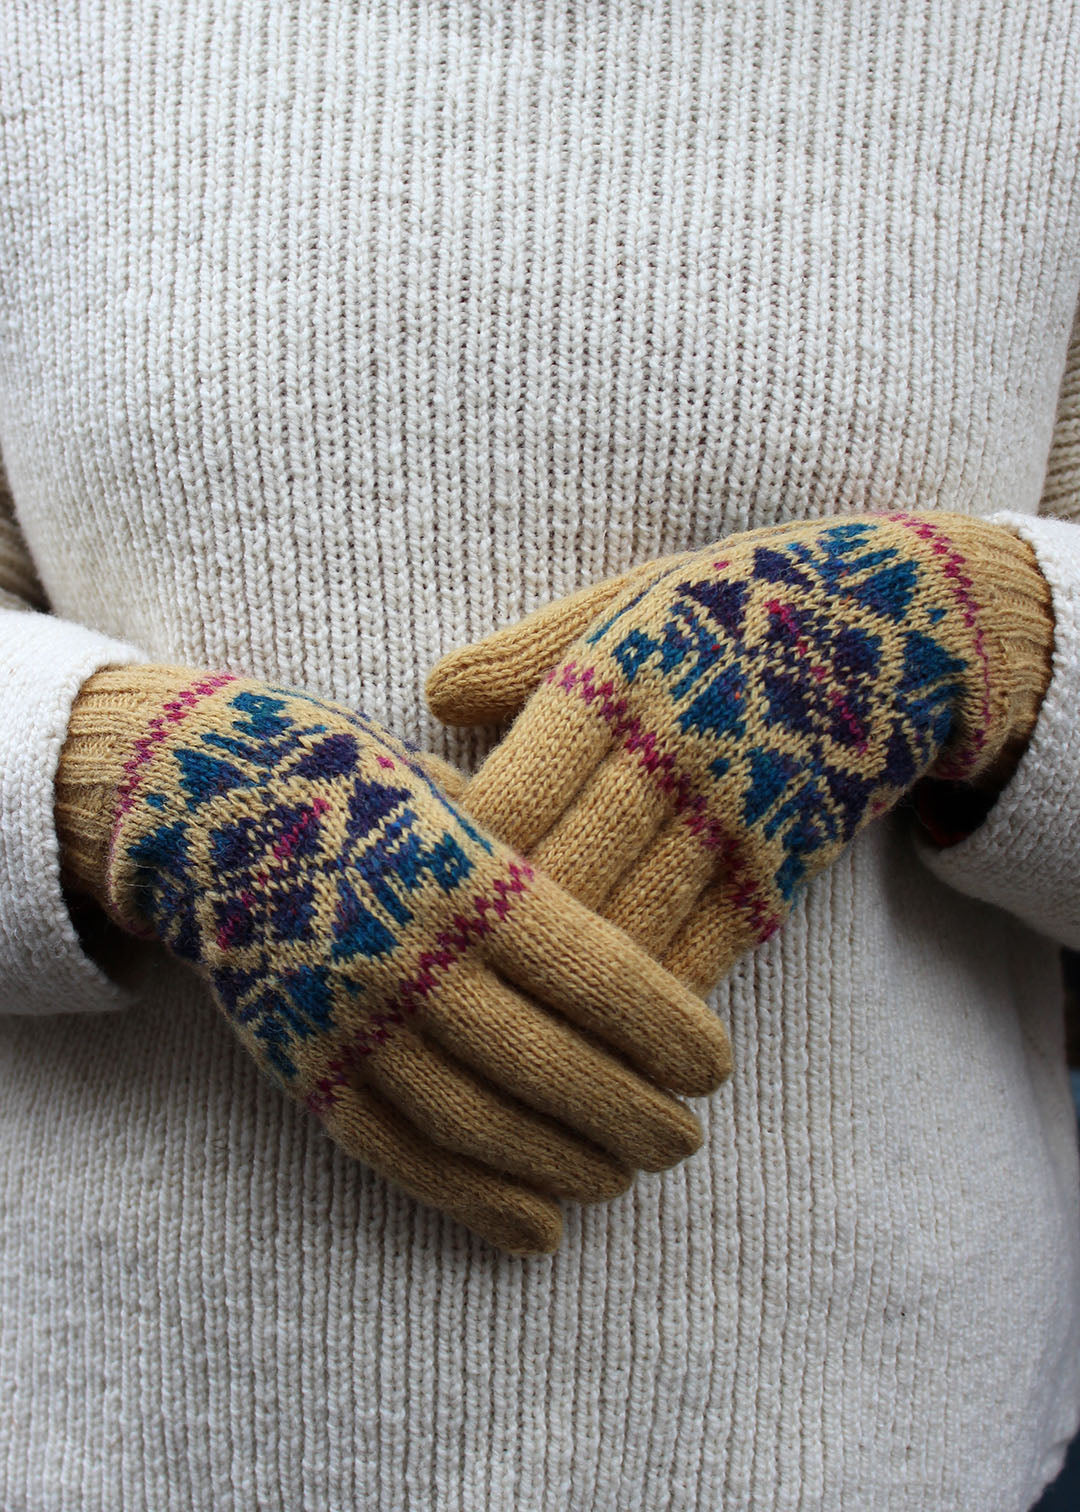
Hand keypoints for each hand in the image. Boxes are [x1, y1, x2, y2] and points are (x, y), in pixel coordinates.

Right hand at [54, 666, 732, 1253]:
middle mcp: (408, 957)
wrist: (199, 807)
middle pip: (549, 1063)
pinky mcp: (303, 1068)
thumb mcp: (450, 792)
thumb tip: (626, 950)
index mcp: (461, 874)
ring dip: (564, 1165)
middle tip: (686, 1140)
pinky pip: (398, 1154)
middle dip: (632, 1115)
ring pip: (479, 1124)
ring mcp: (349, 1022)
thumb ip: (526, 869)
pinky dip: (473, 1203)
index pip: (592, 972)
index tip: (715, 1069)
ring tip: (622, 1180)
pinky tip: (537, 1231)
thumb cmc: (352, 781)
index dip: (664, 1032)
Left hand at [427, 512, 1052, 993]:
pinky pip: (703, 951)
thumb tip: (432, 694)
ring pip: (627, 929)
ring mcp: (738, 817)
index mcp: (620, 677)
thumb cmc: (734, 605)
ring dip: (557, 990)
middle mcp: (676, 752)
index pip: (515, 792)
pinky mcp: (786, 865)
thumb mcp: (632, 597)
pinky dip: (642, 998)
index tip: (401, 893)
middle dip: (487, 940)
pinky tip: (593, 1032)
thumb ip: (531, 650)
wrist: (901, 623)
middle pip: (562, 876)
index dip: (454, 857)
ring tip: (488, 1030)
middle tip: (423, 983)